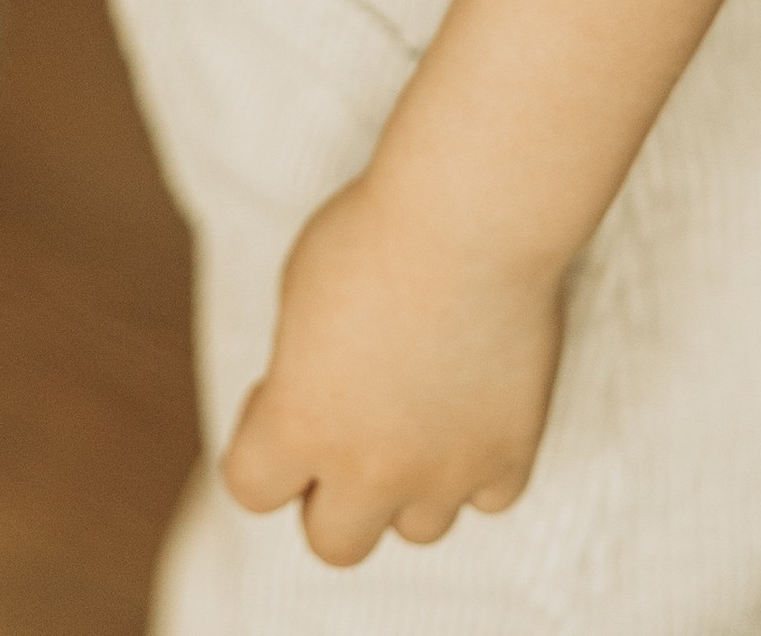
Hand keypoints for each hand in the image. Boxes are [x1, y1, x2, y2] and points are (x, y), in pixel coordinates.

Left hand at [220, 169, 566, 566]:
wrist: (472, 215)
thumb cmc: (375, 231)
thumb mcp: (299, 292)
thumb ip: (300, 371)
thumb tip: (312, 402)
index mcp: (299, 423)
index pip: (250, 488)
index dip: (259, 444)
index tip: (277, 390)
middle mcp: (369, 466)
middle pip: (334, 544)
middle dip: (331, 494)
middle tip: (348, 426)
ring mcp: (446, 470)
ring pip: (418, 528)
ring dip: (410, 483)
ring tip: (416, 406)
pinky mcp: (510, 454)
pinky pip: (488, 496)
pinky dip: (479, 464)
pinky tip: (472, 403)